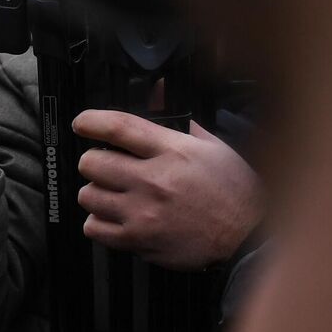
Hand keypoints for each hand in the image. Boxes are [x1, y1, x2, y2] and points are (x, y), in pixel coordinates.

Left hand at [73, 111, 262, 269]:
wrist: (250, 237)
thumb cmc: (235, 191)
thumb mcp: (214, 147)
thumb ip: (178, 121)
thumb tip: (157, 91)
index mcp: (173, 151)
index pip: (118, 127)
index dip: (90, 121)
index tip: (82, 123)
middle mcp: (154, 180)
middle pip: (91, 163)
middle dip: (94, 161)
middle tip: (107, 166)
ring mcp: (143, 212)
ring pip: (87, 195)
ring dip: (97, 192)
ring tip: (114, 194)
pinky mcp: (138, 240)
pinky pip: (93, 227)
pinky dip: (98, 222)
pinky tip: (115, 217)